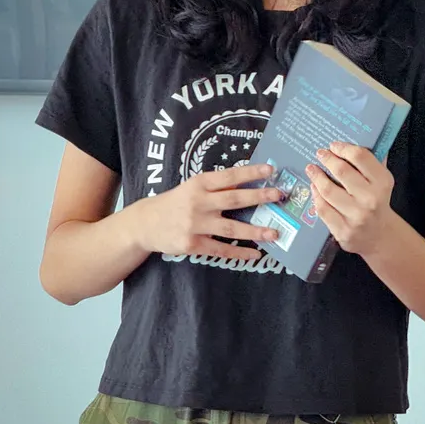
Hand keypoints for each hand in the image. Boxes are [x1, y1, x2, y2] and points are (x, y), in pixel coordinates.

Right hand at [129, 164, 281, 260]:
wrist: (145, 224)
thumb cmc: (175, 202)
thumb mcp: (192, 188)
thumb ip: (216, 187)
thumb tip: (247, 184)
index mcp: (199, 184)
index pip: (229, 176)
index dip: (250, 172)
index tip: (271, 170)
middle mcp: (197, 202)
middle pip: (233, 200)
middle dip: (258, 197)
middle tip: (279, 196)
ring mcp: (195, 224)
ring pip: (231, 229)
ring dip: (255, 231)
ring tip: (274, 233)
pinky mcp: (192, 244)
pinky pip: (221, 249)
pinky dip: (239, 252)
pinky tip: (255, 253)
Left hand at [306, 142, 394, 256]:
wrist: (380, 236)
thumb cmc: (378, 201)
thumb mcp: (382, 181)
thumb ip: (372, 162)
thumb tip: (356, 138)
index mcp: (382, 182)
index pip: (360, 157)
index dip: (343, 148)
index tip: (333, 145)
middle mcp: (370, 199)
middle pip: (341, 171)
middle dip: (327, 159)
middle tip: (320, 154)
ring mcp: (356, 217)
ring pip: (327, 190)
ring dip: (316, 177)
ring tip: (311, 169)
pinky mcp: (343, 230)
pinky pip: (322, 208)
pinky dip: (315, 195)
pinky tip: (314, 188)